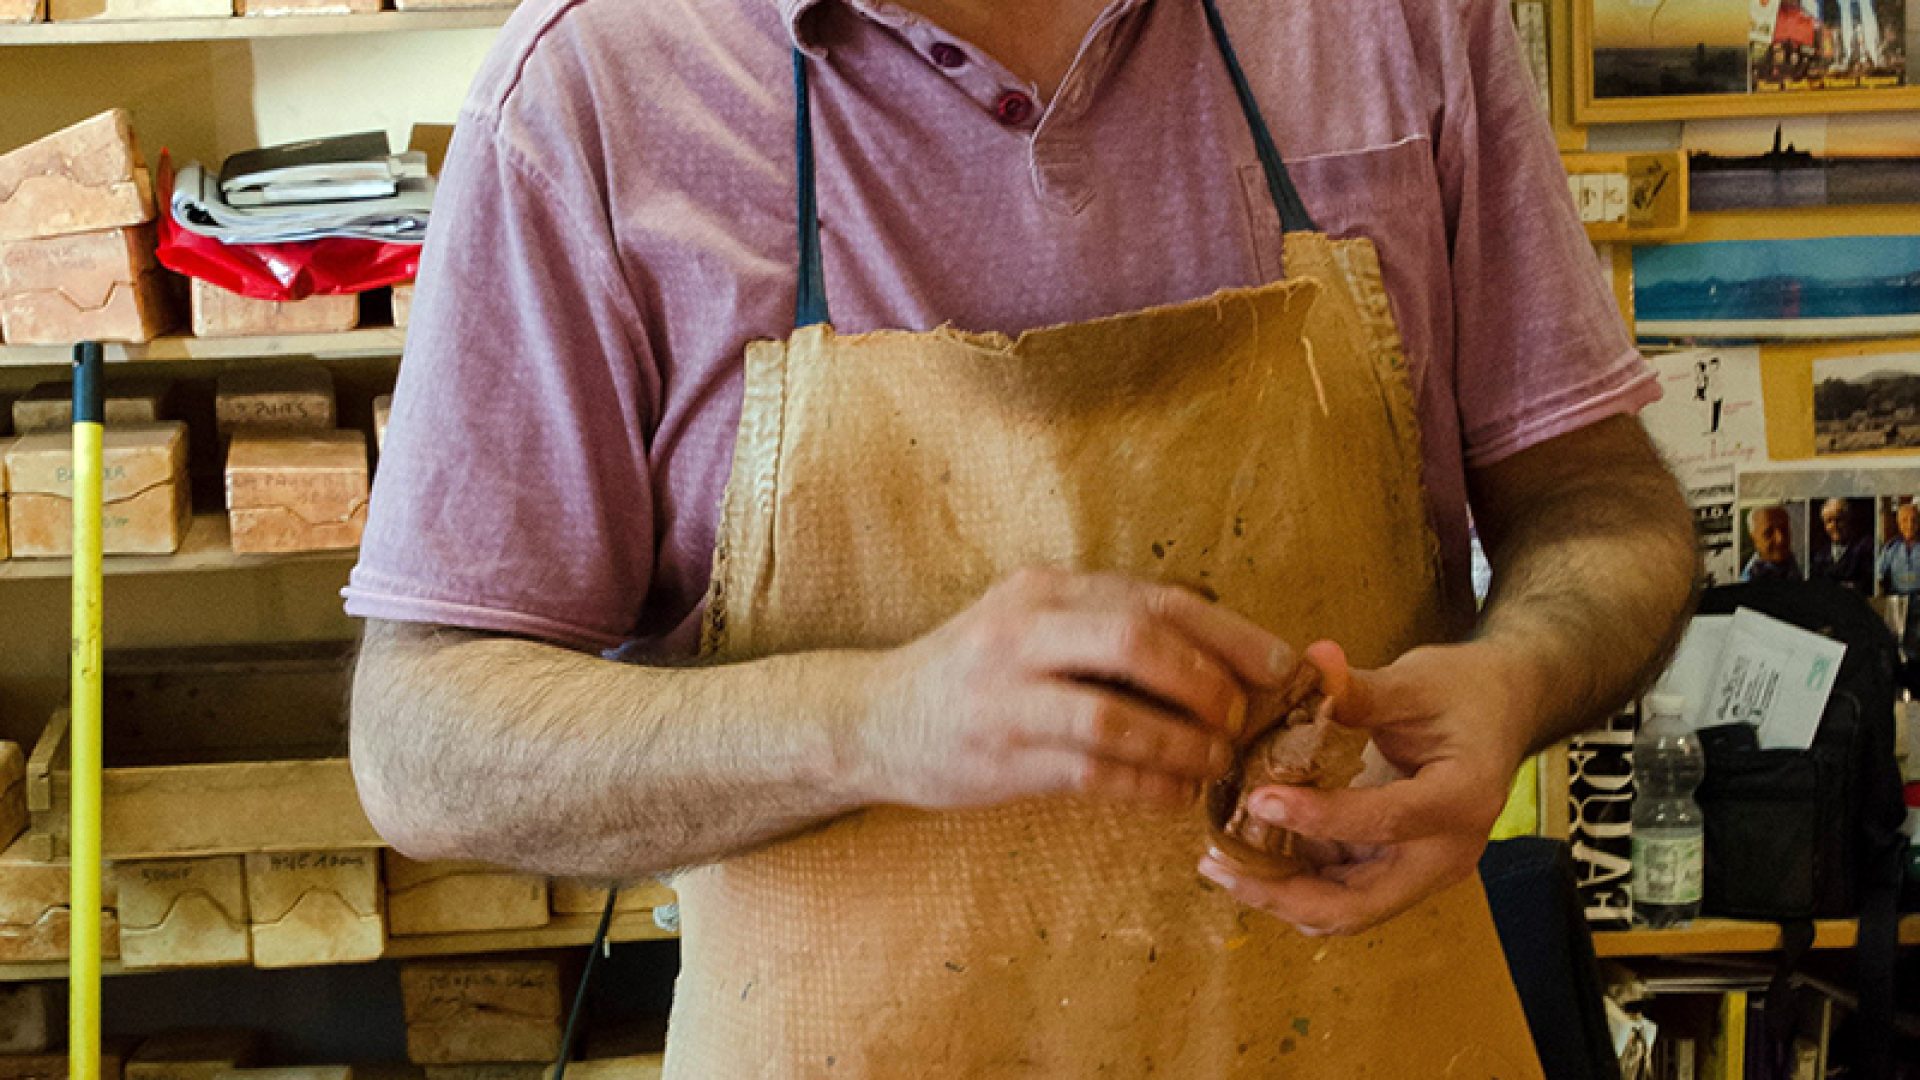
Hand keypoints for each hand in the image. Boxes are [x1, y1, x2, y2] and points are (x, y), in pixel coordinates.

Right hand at [856, 567, 1297, 811]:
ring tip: (1214, 763)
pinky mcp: (998, 754)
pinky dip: (1145, 786)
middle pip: (1139, 639)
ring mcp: (1007, 693)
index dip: (1229, 633)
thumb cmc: (974, 677)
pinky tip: (1171, 796)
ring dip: (1181, 743)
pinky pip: (1090, 771)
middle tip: (1239, 717)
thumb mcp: (1031, 629)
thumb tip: (1217, 661)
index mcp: (1046, 591)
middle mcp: (1024, 630)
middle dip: (1207, 681)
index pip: (1155, 599)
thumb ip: (1105, 632)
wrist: (870, 719)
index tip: (1279, 664)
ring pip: (1115, 713)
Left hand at [1197, 640, 1540, 934]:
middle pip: (1359, 904)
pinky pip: (1343, 889)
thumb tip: (1309, 665)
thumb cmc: (1464, 691)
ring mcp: (1422, 869)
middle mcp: (1446, 852)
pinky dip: (1295, 877)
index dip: (1318, 817)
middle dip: (1282, 893)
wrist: (1500, 711)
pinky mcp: (1399, 868)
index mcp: (1462, 800)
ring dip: (1280, 892)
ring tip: (1220, 860)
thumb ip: (1361, 688)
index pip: (1384, 822)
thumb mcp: (1417, 681)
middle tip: (1218, 864)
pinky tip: (1249, 848)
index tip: (1259, 797)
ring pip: (1345, 908)